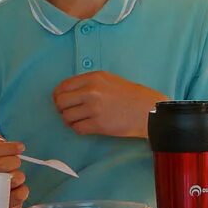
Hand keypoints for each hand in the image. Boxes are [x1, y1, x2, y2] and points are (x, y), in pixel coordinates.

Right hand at [0, 129, 28, 207]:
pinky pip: (19, 195)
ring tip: (16, 178)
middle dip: (14, 161)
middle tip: (16, 163)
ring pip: (12, 179)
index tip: (20, 147)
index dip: (7, 147)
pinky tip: (19, 190)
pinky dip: (23, 190)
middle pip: (1, 165)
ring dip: (19, 176)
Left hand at [52, 71, 166, 137]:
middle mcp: (91, 92)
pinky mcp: (98, 125)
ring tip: (81, 120)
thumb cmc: (132, 95)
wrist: (148, 110)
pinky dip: (79, 129)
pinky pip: (77, 129)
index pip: (63, 86)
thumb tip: (69, 93)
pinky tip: (87, 126)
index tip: (63, 101)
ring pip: (66, 117)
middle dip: (62, 109)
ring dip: (71, 120)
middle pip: (61, 102)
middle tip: (71, 112)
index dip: (59, 96)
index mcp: (93, 78)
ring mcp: (94, 109)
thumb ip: (89, 83)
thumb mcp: (110, 80)